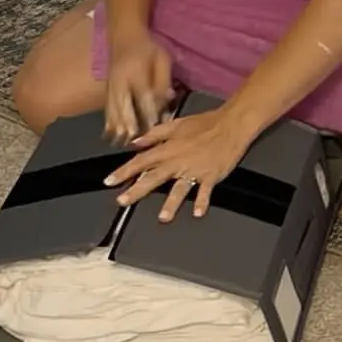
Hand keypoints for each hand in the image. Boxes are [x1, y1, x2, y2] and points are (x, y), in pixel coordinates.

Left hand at [104, 105, 252, 220]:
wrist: (231, 124)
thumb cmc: (205, 123)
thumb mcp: (176, 124)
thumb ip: (154, 134)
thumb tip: (136, 142)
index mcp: (169, 149)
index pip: (141, 161)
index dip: (123, 171)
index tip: (109, 181)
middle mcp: (179, 160)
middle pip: (154, 177)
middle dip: (136, 190)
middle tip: (122, 201)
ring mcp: (195, 169)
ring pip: (180, 188)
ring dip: (171, 203)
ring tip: (163, 217)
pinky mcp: (211, 175)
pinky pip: (205, 191)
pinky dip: (203, 201)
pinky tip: (198, 212)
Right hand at [105, 31, 173, 142]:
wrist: (124, 36)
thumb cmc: (148, 48)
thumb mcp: (162, 58)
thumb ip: (164, 80)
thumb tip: (169, 98)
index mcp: (136, 71)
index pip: (143, 95)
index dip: (149, 111)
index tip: (154, 126)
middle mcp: (121, 81)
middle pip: (124, 105)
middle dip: (129, 123)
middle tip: (133, 140)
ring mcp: (111, 86)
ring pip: (113, 109)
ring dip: (117, 126)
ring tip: (120, 143)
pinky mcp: (107, 90)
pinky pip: (107, 108)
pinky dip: (108, 122)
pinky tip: (109, 136)